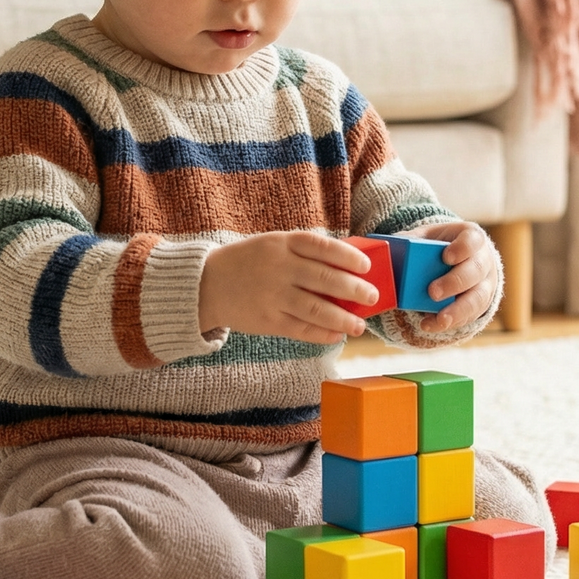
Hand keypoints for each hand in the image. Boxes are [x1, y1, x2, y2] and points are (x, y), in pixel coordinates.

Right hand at [199, 233, 380, 342]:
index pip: (322, 247)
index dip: (348, 256)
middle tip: (372, 297)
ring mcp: (273, 296)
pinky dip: (322, 333)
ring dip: (343, 318)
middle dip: (354, 290)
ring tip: (359, 325)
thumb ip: (303, 254)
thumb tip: (345, 271)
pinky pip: (301, 329)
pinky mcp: (268, 320)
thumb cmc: (248, 262)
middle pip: (325, 279)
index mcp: (282, 244)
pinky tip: (336, 334)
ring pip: (317, 309)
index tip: (366, 266)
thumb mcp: (272, 245)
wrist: (206, 284)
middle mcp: (279, 269)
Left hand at [413, 222, 498, 334]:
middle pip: (475, 271)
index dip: (462, 248)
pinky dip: (450, 323)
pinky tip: (430, 325)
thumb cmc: (440, 246)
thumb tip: (385, 247)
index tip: (446, 257)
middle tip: (433, 292)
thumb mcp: (428, 237)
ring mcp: (485, 285)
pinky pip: (469, 316)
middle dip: (454, 282)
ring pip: (478, 299)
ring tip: (440, 319)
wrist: (460, 262)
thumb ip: (410, 240)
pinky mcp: (480, 305)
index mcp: (472, 238)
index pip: (472, 240)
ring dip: (458, 310)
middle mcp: (484, 261)